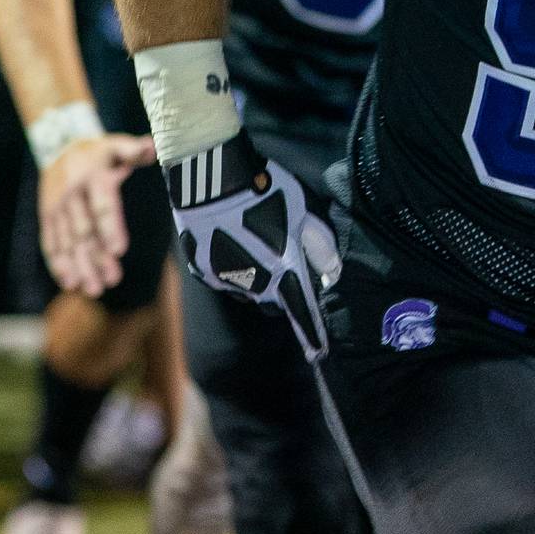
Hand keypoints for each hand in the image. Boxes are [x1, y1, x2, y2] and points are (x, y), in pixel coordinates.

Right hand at [40, 133, 157, 295]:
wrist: (59, 145)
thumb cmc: (99, 151)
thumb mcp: (116, 144)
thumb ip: (133, 150)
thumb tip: (150, 146)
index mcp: (93, 177)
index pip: (102, 206)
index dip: (110, 228)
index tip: (119, 251)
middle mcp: (72, 194)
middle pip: (85, 231)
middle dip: (97, 257)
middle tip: (111, 280)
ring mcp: (57, 207)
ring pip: (67, 241)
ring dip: (79, 266)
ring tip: (93, 289)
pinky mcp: (47, 216)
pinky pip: (50, 242)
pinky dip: (58, 263)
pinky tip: (70, 282)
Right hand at [167, 130, 341, 361]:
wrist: (212, 181)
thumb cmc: (265, 191)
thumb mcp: (303, 210)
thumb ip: (319, 244)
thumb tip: (332, 272)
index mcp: (283, 269)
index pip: (302, 311)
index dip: (313, 334)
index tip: (320, 353)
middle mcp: (254, 283)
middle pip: (275, 300)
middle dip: (283, 290)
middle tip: (283, 259)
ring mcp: (225, 279)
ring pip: (249, 290)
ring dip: (257, 277)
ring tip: (255, 242)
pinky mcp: (202, 271)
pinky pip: (225, 277)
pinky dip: (233, 267)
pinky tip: (232, 240)